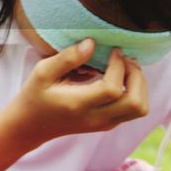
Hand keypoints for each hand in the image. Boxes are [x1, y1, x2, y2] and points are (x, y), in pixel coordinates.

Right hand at [0, 41, 148, 170]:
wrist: (30, 126)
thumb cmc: (34, 96)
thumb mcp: (42, 72)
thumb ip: (67, 58)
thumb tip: (92, 44)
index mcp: (77, 104)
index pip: (112, 89)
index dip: (119, 66)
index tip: (113, 50)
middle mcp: (94, 118)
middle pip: (135, 103)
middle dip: (136, 76)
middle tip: (125, 59)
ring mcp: (103, 124)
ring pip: (139, 109)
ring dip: (139, 86)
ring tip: (125, 68)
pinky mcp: (107, 124)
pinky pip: (133, 111)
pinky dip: (134, 92)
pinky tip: (119, 78)